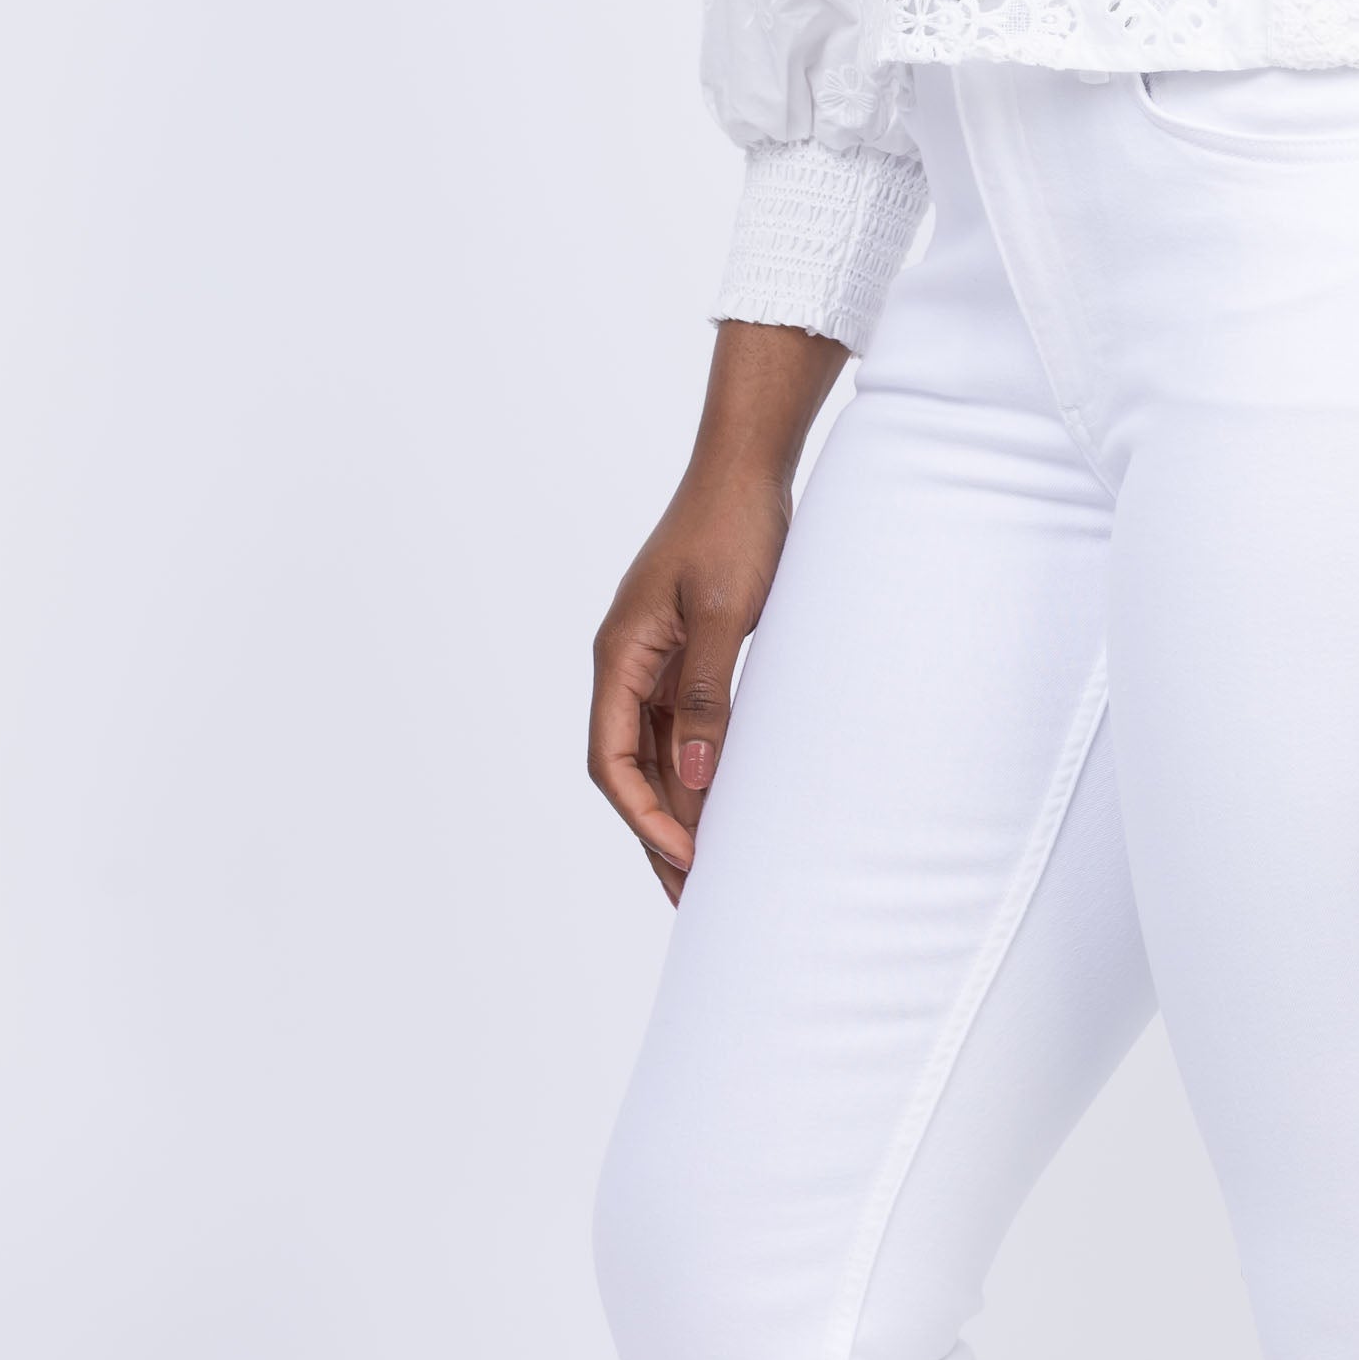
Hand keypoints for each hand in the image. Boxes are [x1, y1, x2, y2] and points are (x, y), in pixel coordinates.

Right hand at [589, 321, 844, 901]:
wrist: (747, 462)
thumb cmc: (734, 526)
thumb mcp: (725, 610)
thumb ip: (707, 694)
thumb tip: (696, 780)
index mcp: (620, 654)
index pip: (610, 760)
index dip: (642, 817)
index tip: (686, 859)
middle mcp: (627, 661)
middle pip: (628, 767)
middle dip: (655, 832)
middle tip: (693, 897)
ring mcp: (654, 655)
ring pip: (655, 752)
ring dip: (677, 807)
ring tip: (711, 867)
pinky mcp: (686, 648)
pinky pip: (680, 724)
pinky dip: (698, 768)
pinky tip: (725, 801)